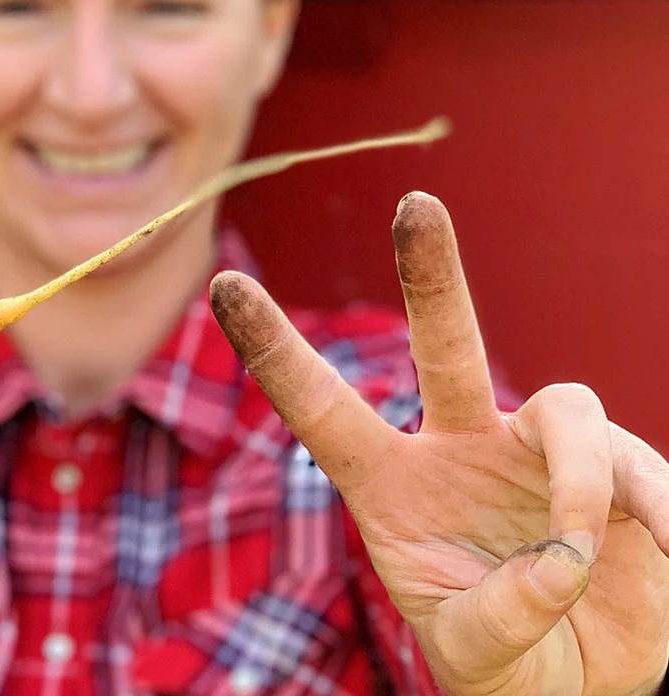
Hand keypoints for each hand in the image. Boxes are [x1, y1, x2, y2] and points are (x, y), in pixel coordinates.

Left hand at [210, 192, 668, 695]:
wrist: (582, 681)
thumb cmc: (505, 658)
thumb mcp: (475, 651)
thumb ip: (500, 616)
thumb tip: (557, 561)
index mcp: (391, 483)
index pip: (322, 407)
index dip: (275, 349)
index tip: (225, 283)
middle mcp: (461, 447)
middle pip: (443, 344)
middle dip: (431, 274)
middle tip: (416, 203)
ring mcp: (537, 452)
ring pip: (565, 408)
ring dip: (578, 481)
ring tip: (577, 557)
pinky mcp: (616, 469)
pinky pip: (632, 464)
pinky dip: (646, 506)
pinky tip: (654, 547)